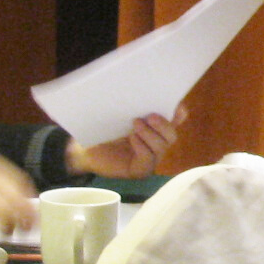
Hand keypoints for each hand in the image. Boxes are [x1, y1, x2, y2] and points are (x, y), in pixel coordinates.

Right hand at [0, 153, 36, 235]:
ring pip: (1, 211)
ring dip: (6, 226)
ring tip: (5, 233)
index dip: (29, 201)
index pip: (21, 183)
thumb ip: (2, 191)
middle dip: (22, 217)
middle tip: (24, 230)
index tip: (33, 214)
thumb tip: (27, 209)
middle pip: (15, 199)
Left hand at [69, 107, 185, 178]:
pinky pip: (148, 159)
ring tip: (135, 124)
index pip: (175, 122)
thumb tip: (145, 93)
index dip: (179, 114)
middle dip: (165, 125)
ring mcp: (150, 159)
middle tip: (150, 116)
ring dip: (150, 134)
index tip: (177, 106)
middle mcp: (156, 144)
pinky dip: (142, 147)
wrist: (85, 151)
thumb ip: (134, 108)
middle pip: (172, 135)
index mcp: (155, 129)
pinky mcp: (140, 170)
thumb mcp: (120, 116)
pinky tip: (132, 139)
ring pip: (162, 147)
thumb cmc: (102, 131)